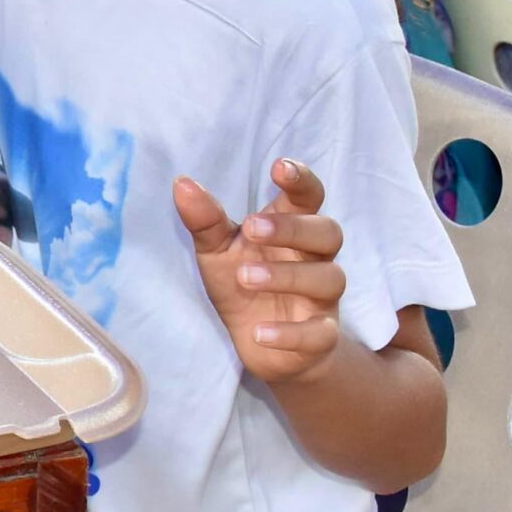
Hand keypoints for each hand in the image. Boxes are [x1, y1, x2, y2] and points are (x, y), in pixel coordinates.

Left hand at [176, 159, 347, 387]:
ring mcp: (322, 298)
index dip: (302, 180)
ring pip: (329, 279)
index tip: (280, 167)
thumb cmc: (241, 282)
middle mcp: (315, 258)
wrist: (261, 344)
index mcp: (291, 229)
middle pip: (328, 232)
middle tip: (251, 228)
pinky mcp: (322, 336)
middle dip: (293, 228)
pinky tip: (260, 332)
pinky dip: (291, 333)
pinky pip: (321, 333)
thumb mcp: (216, 249)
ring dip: (286, 277)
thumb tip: (182, 183)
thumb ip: (204, 219)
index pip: (309, 197)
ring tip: (244, 277)